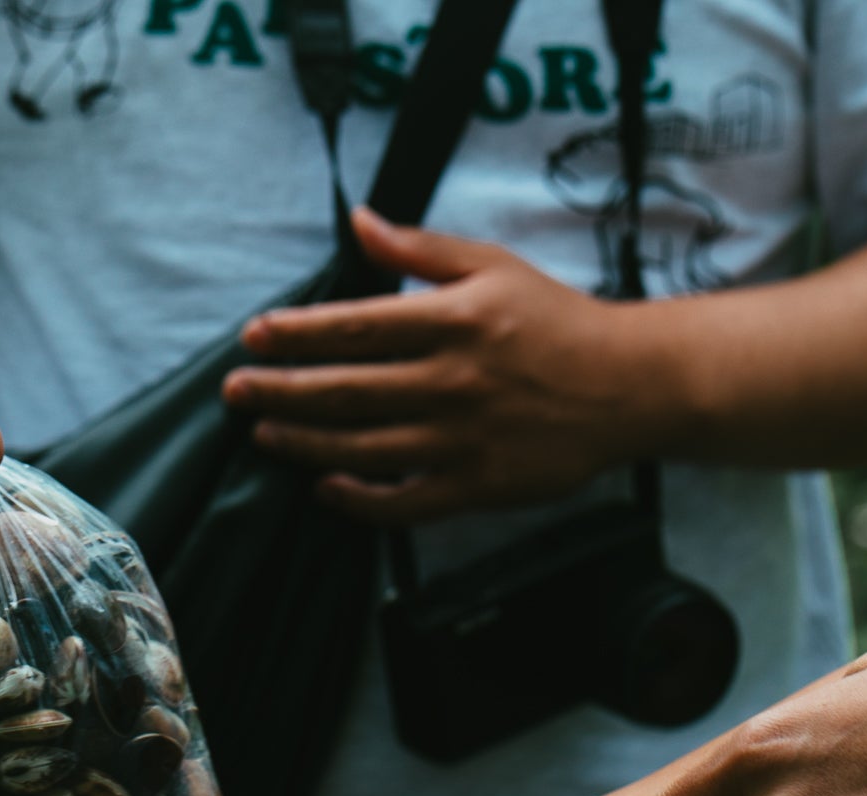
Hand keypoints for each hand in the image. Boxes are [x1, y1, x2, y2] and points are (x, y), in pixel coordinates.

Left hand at [226, 209, 674, 527]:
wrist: (630, 386)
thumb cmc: (557, 321)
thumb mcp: (493, 266)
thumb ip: (419, 247)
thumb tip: (357, 221)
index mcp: (454, 321)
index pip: (357, 328)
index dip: (298, 333)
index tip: (254, 335)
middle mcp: (453, 382)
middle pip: (347, 391)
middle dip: (281, 390)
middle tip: (236, 390)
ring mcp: (463, 440)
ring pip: (362, 449)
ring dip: (304, 442)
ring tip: (264, 432)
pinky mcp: (476, 487)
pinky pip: (402, 503)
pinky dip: (357, 499)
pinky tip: (324, 486)